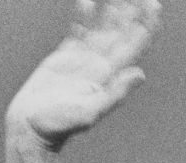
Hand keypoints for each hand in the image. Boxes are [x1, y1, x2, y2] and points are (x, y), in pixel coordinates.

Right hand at [5, 0, 160, 151]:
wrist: (31, 127)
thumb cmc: (59, 125)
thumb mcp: (90, 111)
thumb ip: (116, 93)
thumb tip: (140, 74)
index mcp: (110, 74)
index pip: (134, 44)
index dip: (146, 25)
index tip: (154, 5)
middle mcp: (101, 64)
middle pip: (123, 32)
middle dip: (133, 13)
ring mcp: (83, 60)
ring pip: (103, 29)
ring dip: (113, 11)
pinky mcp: (64, 58)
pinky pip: (79, 31)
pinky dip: (84, 16)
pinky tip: (88, 1)